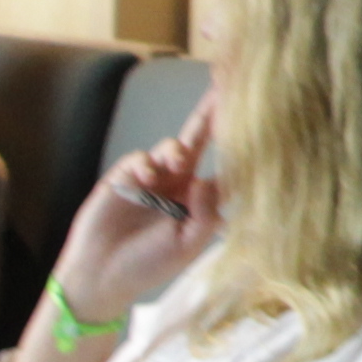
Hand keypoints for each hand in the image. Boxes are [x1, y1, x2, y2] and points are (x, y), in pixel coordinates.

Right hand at [49, 103, 222, 314]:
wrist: (101, 277)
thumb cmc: (148, 266)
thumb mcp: (187, 245)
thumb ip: (205, 214)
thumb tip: (206, 178)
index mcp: (199, 200)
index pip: (225, 167)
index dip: (240, 146)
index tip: (259, 120)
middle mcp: (178, 183)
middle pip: (201, 141)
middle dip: (212, 113)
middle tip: (227, 84)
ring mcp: (152, 178)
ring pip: (173, 146)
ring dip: (178, 147)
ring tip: (179, 159)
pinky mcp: (124, 176)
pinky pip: (141, 158)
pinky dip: (147, 162)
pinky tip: (149, 176)